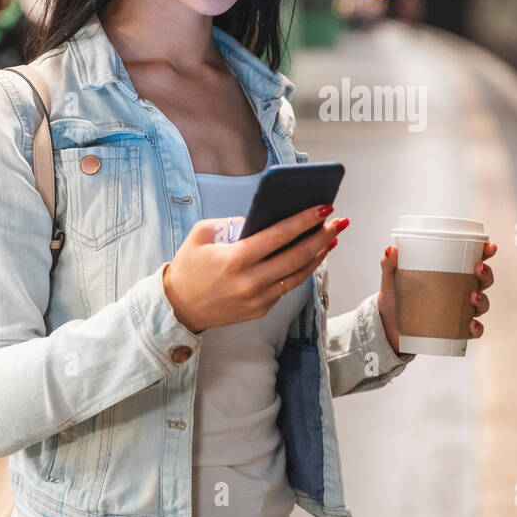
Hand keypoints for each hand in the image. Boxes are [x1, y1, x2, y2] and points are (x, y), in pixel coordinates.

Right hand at [163, 205, 350, 333]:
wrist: (178, 307)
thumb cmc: (189, 266)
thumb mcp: (203, 234)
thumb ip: (233, 223)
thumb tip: (263, 219)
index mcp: (235, 258)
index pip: (279, 235)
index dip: (304, 220)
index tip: (324, 207)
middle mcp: (250, 281)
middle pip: (296, 256)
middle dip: (321, 236)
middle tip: (339, 221)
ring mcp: (257, 299)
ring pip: (298, 275)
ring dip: (318, 255)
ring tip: (331, 237)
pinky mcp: (261, 310)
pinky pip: (287, 287)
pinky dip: (302, 270)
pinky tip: (312, 256)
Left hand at [377, 241, 497, 352]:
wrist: (388, 326)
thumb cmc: (396, 297)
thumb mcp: (391, 279)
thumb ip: (389, 264)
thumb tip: (391, 250)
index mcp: (451, 274)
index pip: (474, 260)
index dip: (485, 253)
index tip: (488, 247)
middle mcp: (460, 291)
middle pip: (483, 281)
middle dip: (486, 274)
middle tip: (478, 268)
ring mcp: (459, 311)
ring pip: (482, 304)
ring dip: (483, 299)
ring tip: (473, 295)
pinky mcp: (455, 330)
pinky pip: (473, 331)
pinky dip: (476, 329)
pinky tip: (471, 324)